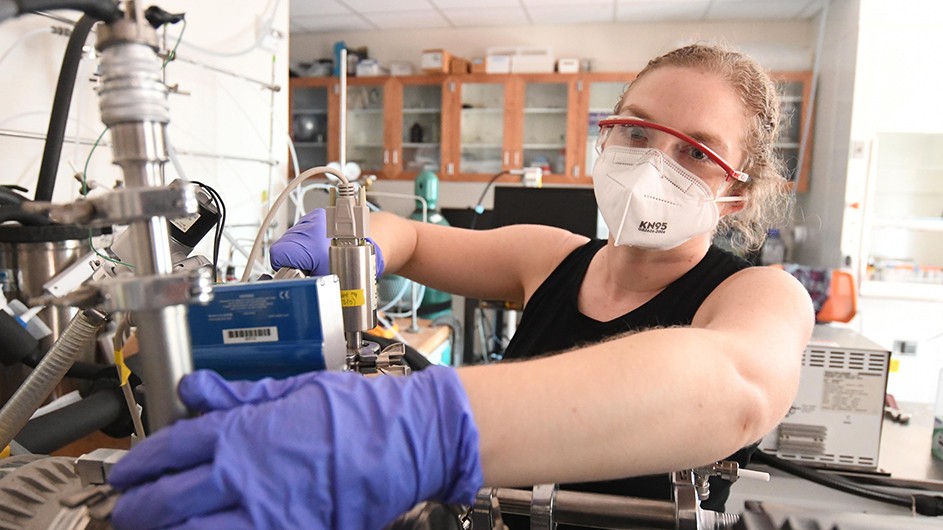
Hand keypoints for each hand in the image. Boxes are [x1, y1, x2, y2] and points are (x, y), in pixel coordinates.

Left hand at [107, 366, 482, 529]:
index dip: (140, 463)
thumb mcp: (295, 389)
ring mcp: (266, 511)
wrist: (406, 441)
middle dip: (137, 508)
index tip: (126, 473)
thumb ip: (239, 394)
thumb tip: (194, 387)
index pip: (173, 448)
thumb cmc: (358, 412)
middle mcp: (246, 474)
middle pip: (170, 497)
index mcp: (245, 431)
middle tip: (124, 511)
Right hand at [269, 208, 384, 276]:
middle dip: (293, 261)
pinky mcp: (316, 215)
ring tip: (316, 258)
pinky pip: (300, 231)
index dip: (284, 267)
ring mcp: (313, 218)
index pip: (278, 255)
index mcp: (311, 243)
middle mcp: (311, 226)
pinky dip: (304, 242)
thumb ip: (308, 285)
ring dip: (298, 251)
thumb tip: (293, 292)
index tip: (297, 273)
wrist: (371, 243)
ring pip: (290, 239)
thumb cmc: (356, 263)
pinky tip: (317, 249)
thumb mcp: (329, 282)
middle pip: (283, 246)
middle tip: (309, 269)